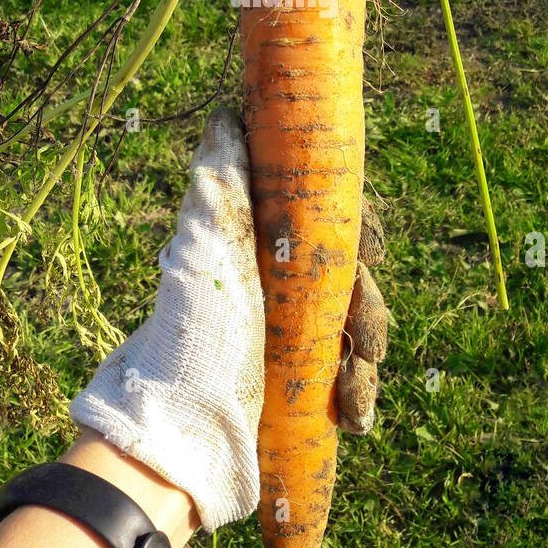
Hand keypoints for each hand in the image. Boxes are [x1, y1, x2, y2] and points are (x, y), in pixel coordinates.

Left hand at [70, 107, 389, 532]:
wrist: (177, 433)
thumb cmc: (190, 338)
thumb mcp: (203, 254)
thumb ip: (218, 188)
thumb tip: (223, 114)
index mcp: (264, 250)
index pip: (329, 221)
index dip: (359, 227)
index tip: (369, 247)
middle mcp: (281, 287)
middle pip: (351, 281)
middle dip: (366, 311)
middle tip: (362, 342)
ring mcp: (293, 337)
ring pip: (357, 332)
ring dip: (365, 361)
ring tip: (354, 400)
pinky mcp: (302, 383)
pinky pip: (349, 378)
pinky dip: (359, 394)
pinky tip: (355, 418)